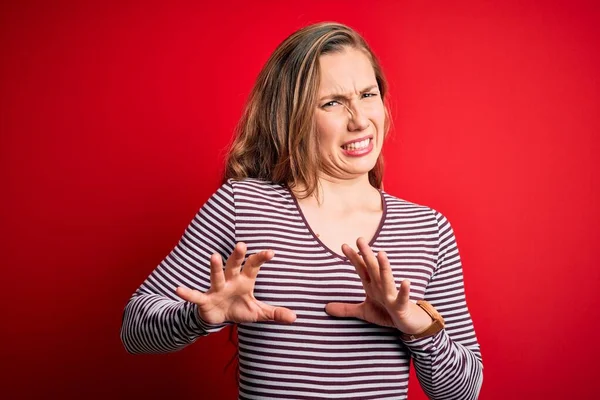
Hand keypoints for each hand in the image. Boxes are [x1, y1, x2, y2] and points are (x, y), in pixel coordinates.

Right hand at [175, 242, 295, 324]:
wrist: (217, 318)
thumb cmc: (238, 309)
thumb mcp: (258, 313)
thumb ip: (275, 313)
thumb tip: (295, 318)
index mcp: (244, 280)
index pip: (254, 266)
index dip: (261, 258)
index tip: (271, 252)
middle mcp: (230, 280)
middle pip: (234, 265)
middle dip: (238, 256)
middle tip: (242, 245)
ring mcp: (217, 289)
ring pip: (216, 276)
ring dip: (215, 267)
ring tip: (214, 256)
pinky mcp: (205, 300)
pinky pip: (196, 296)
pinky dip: (188, 293)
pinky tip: (179, 289)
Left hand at [325, 237, 432, 333]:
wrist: (408, 323)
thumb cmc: (387, 313)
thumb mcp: (364, 312)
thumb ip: (346, 309)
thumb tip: (326, 308)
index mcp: (372, 286)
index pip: (362, 269)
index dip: (353, 258)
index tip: (344, 246)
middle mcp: (382, 287)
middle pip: (373, 269)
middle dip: (367, 255)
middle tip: (360, 239)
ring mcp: (392, 296)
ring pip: (387, 280)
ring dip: (384, 267)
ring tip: (381, 253)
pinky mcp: (401, 307)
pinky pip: (402, 299)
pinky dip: (404, 291)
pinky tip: (406, 282)